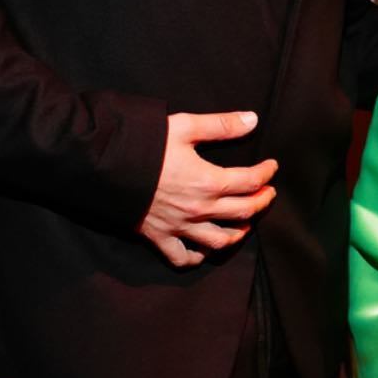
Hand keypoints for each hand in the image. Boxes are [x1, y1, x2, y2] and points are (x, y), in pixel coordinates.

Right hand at [139, 110, 277, 268]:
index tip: (271, 167)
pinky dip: (196, 257)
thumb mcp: (184, 127)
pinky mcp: (159, 237)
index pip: (250, 182)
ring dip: (237, 233)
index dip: (265, 174)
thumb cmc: (145, 144)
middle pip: (242, 212)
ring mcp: (180, 227)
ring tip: (244, 224)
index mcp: (208, 182)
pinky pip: (182, 257)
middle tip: (268, 193)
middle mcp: (199, 210)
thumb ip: (220, 126)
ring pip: (219, 241)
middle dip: (261, 202)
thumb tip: (252, 119)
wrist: (105, 166)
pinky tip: (203, 250)